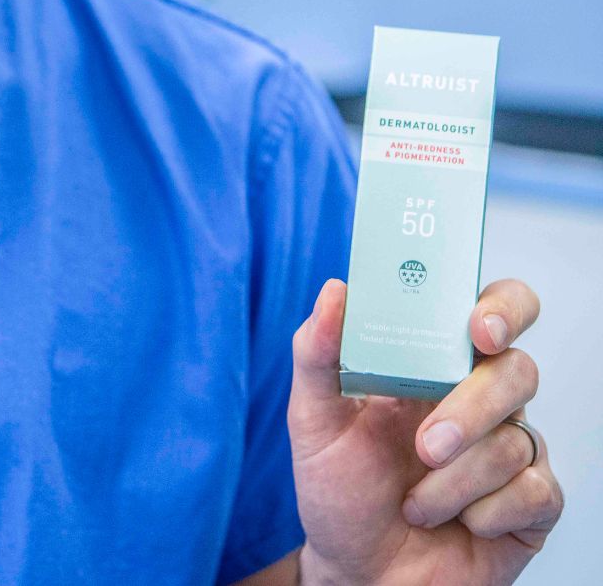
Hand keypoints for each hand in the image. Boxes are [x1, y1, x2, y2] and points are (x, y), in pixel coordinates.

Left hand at [288, 278, 563, 585]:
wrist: (357, 573)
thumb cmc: (340, 489)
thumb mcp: (313, 420)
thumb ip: (317, 353)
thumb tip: (335, 291)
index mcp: (435, 362)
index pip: (489, 308)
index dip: (501, 308)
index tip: (479, 329)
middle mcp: (481, 396)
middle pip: (516, 368)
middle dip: (473, 406)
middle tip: (429, 443)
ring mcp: (510, 448)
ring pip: (516, 437)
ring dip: (455, 479)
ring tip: (414, 503)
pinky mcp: (532, 504)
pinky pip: (535, 491)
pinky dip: (485, 511)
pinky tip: (457, 523)